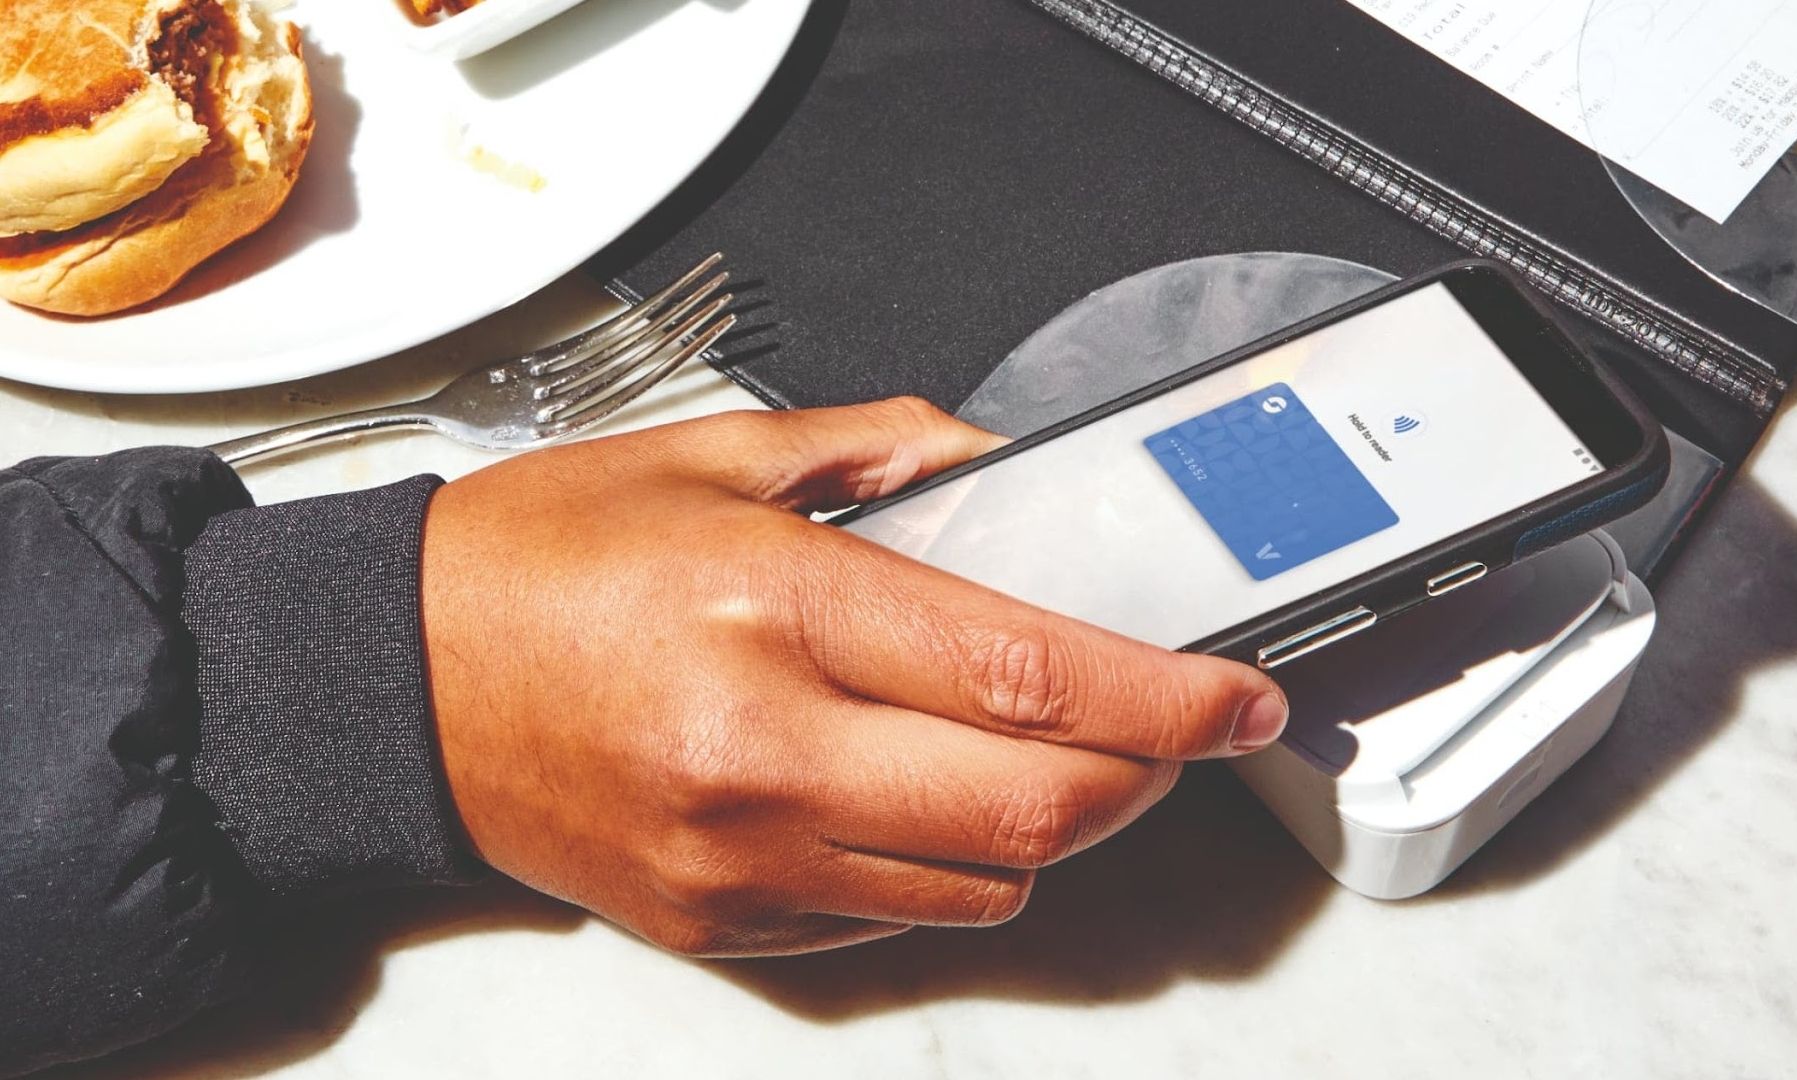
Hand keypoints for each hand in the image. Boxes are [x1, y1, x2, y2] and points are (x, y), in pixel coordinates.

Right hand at [422, 398, 1288, 956]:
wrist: (391, 685)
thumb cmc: (533, 566)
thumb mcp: (707, 455)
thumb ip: (878, 452)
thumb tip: (996, 467)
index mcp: (772, 610)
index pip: (1028, 675)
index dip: (1166, 695)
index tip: (1236, 694)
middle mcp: (762, 751)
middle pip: (1034, 809)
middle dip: (1144, 775)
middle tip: (1170, 729)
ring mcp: (740, 858)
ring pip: (981, 883)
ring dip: (1048, 824)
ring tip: (1028, 750)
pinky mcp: (719, 925)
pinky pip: (891, 923)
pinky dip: (943, 867)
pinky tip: (912, 797)